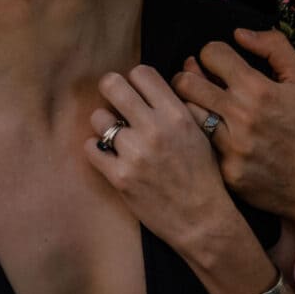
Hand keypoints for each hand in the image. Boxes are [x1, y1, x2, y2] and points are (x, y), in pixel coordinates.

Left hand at [90, 61, 235, 255]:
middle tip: (115, 103)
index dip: (135, 80)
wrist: (201, 220)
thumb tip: (159, 86)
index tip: (136, 92)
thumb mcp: (201, 134)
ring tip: (116, 138)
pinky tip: (109, 156)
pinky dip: (97, 150)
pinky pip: (91, 148)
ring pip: (98, 117)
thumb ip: (180, 107)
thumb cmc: (204, 177)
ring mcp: (134, 153)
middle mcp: (154, 129)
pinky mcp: (119, 177)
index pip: (142, 73)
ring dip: (104, 125)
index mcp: (176, 115)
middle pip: (112, 85)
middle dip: (111, 90)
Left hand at [172, 28, 294, 241]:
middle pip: (186, 83)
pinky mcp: (225, 171)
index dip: (212, 53)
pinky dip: (200, 137)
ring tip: (197, 104)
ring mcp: (230, 147)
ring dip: (188, 105)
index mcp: (258, 89)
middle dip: (188, 75)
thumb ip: (274, 47)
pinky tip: (209, 135)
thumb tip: (239, 34)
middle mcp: (241, 117)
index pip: (211, 54)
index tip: (217, 63)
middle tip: (195, 80)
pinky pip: (199, 146)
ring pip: (185, 114)